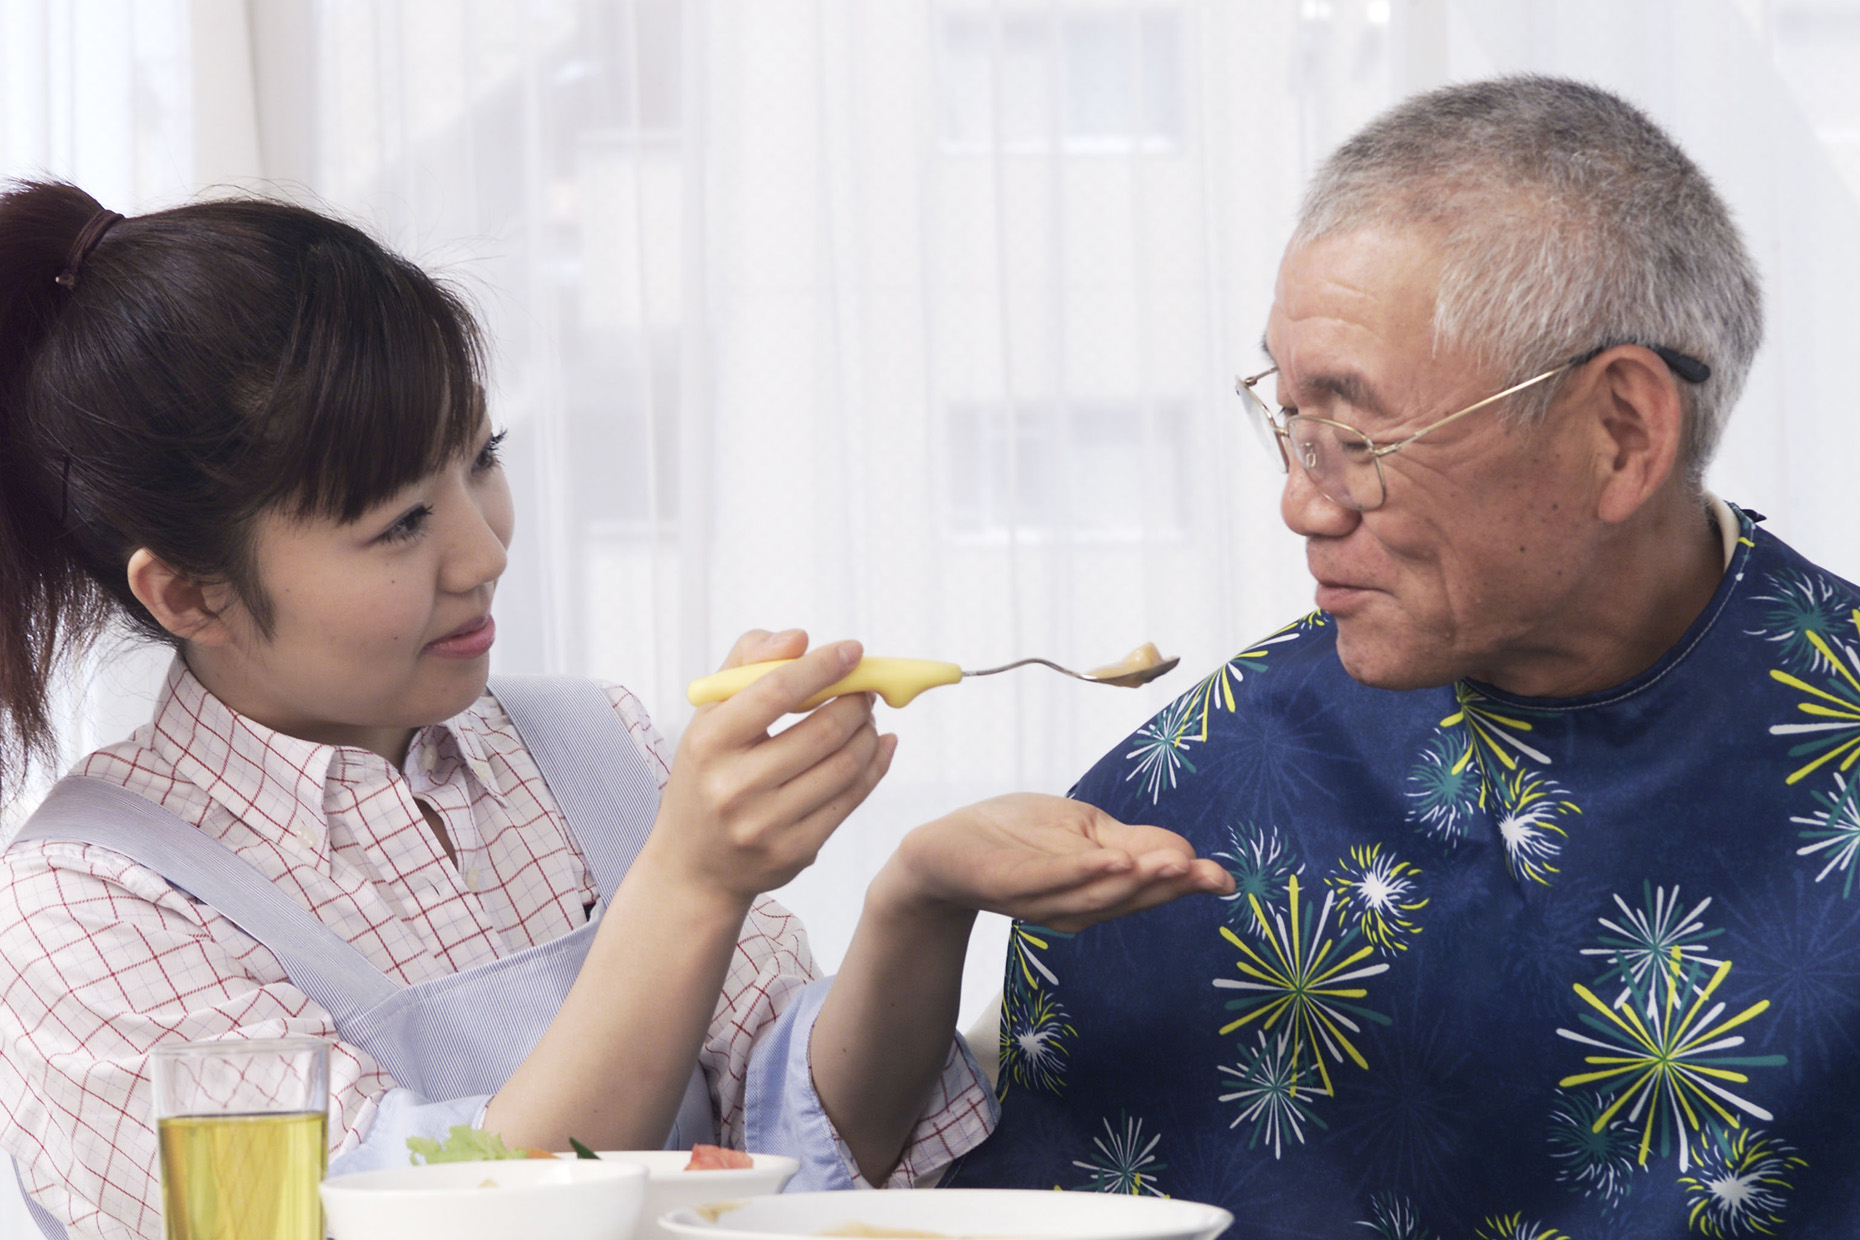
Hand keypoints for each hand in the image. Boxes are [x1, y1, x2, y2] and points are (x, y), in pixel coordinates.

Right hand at [650, 629, 896, 904]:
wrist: (694, 865)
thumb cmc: (708, 773)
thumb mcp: (709, 716)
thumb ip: (748, 664)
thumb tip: (800, 638)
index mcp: (708, 742)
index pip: (775, 692)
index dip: (821, 667)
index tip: (852, 650)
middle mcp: (733, 786)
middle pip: (821, 732)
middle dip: (856, 702)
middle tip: (865, 690)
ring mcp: (765, 824)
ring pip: (843, 766)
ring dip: (869, 733)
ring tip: (868, 718)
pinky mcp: (794, 852)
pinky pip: (850, 800)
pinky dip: (875, 766)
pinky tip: (880, 746)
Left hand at [878, 793, 1234, 933]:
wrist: (947, 845)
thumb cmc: (1018, 836)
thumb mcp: (1084, 831)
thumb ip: (1132, 844)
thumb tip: (1189, 855)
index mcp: (1098, 892)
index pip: (1150, 886)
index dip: (1188, 883)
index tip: (1226, 880)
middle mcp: (1077, 905)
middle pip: (1132, 896)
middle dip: (1171, 884)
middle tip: (1207, 872)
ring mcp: (1044, 899)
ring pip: (1098, 894)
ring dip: (1136, 880)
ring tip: (1172, 865)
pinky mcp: (1011, 886)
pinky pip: (1051, 880)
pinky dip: (1084, 872)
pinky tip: (1112, 860)